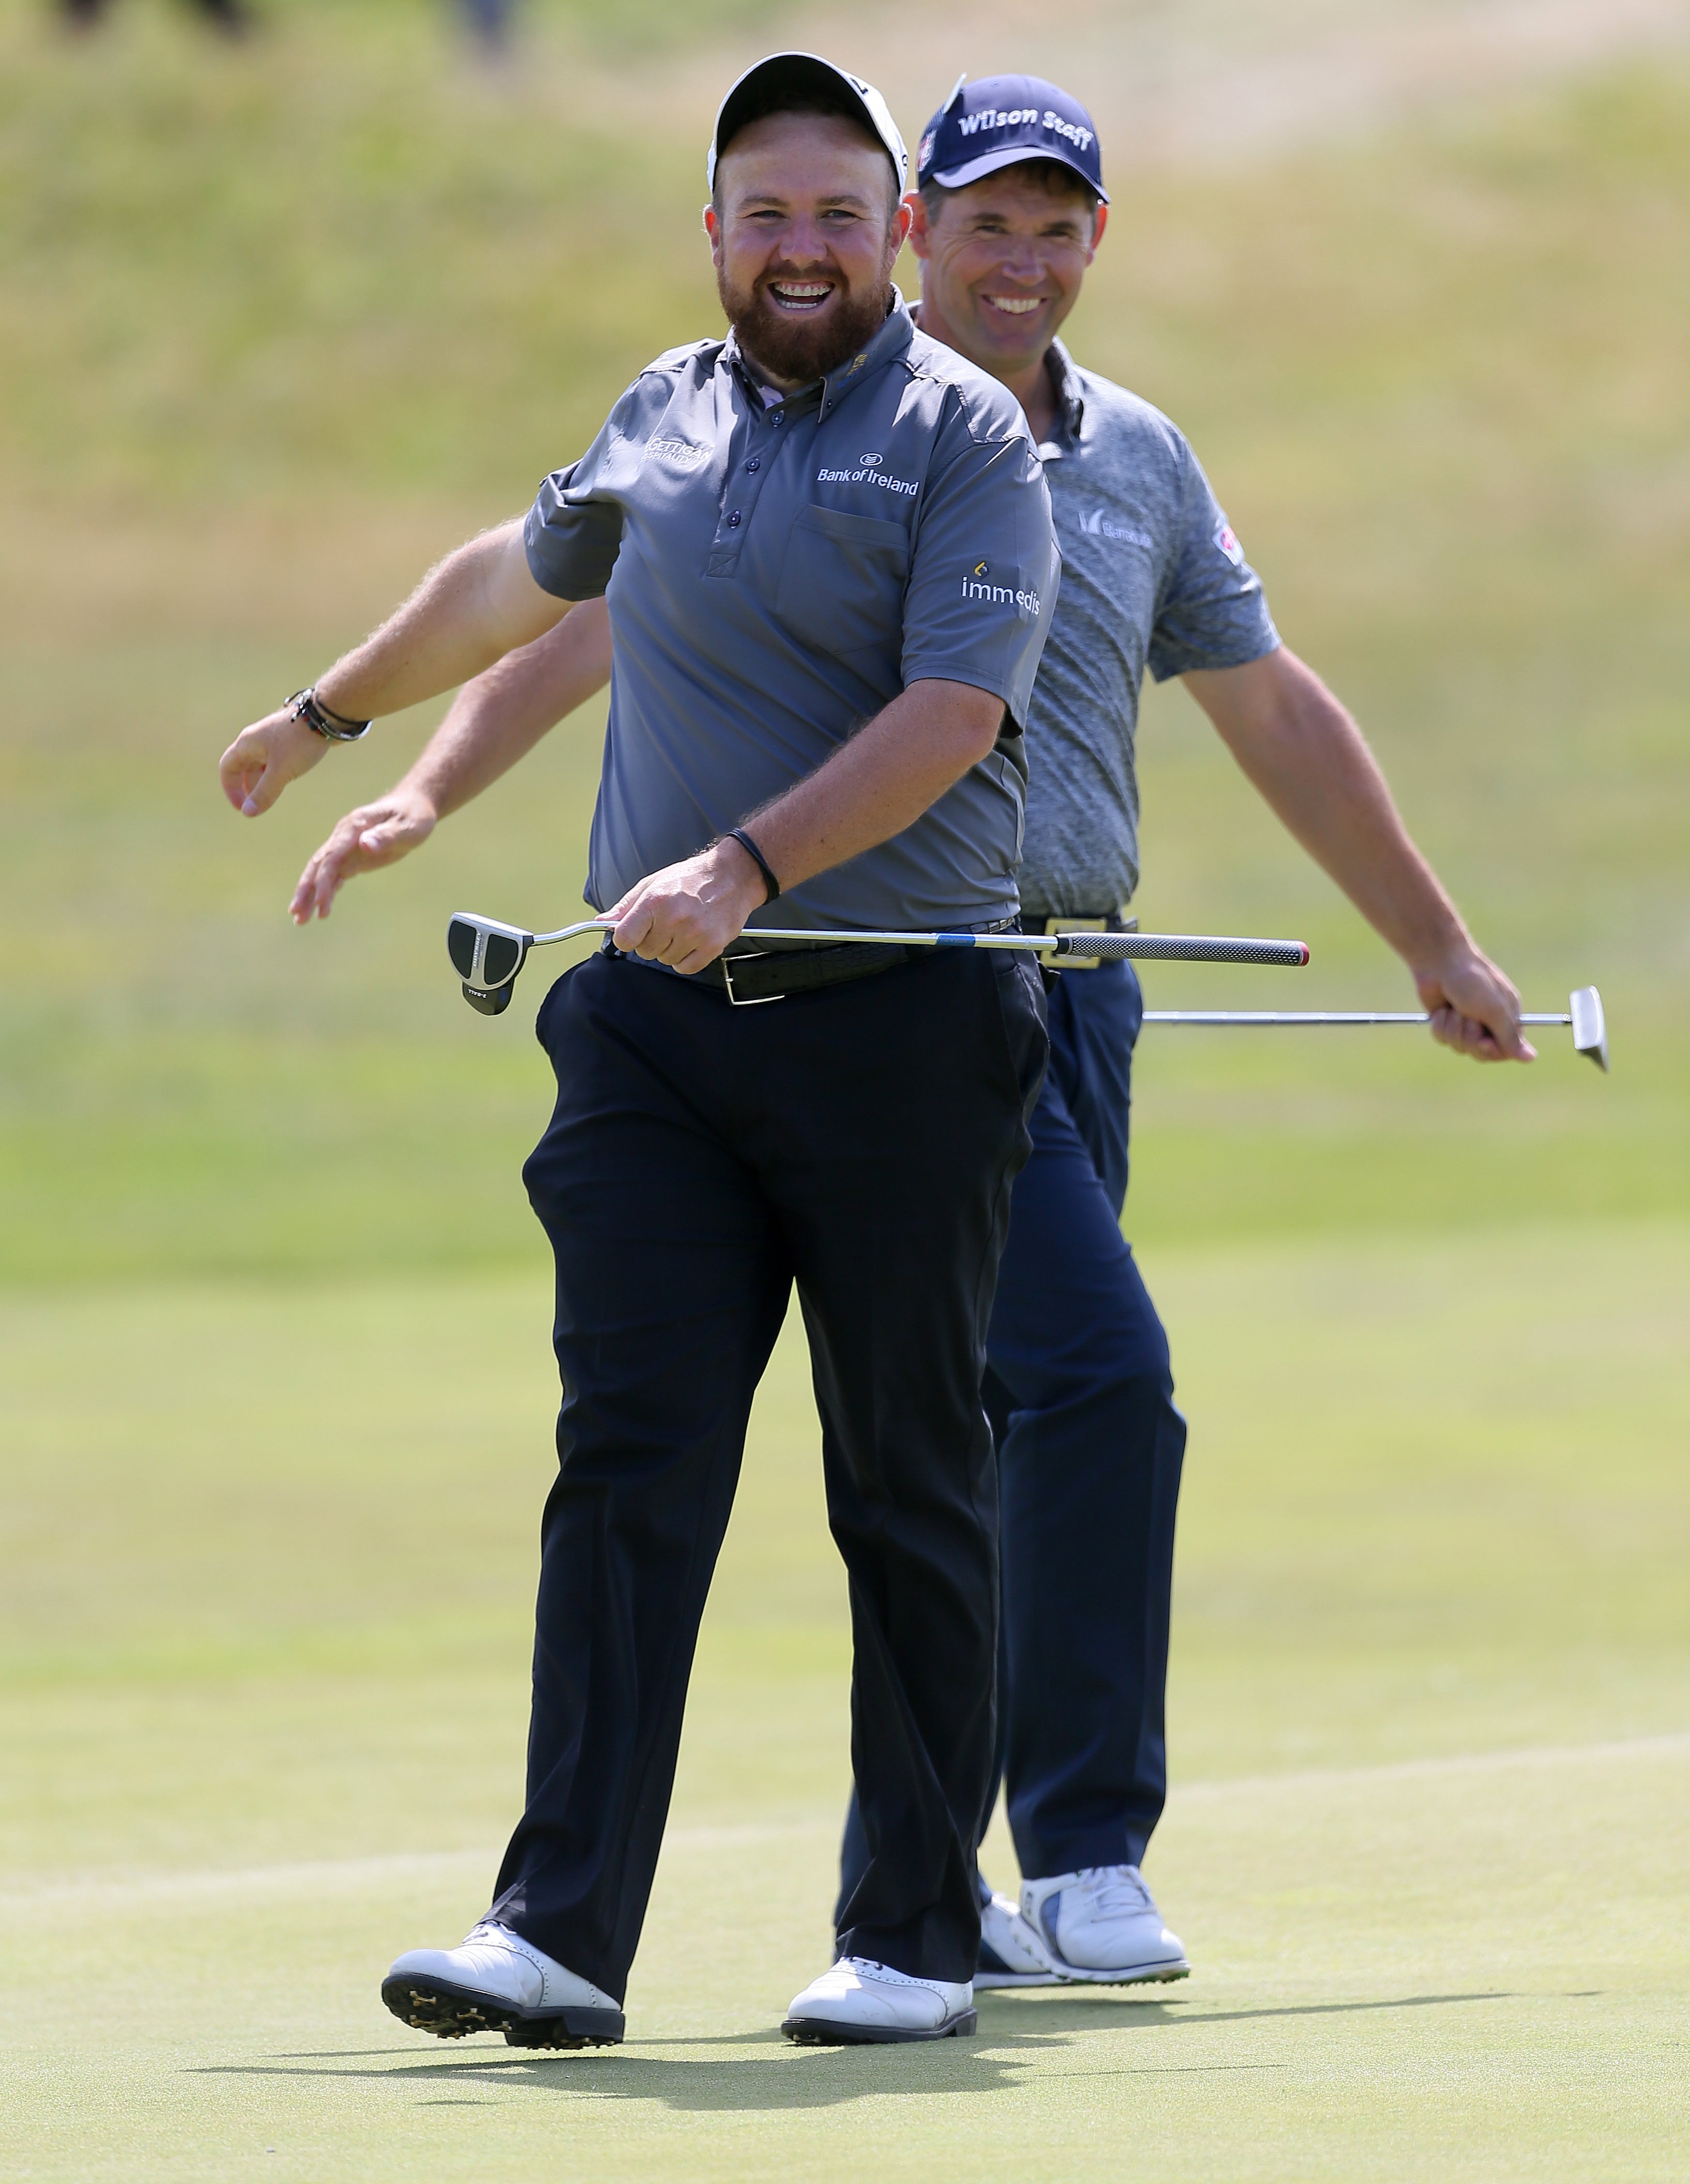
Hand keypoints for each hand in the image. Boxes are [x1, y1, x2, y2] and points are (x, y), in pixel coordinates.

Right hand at [219, 708, 329, 815]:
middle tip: (258, 807)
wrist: (326, 717)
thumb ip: (264, 792)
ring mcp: (272, 740)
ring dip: (263, 782)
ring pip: (261, 765)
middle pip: (244, 768)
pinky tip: (286, 781)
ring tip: (272, 798)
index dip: (230, 789)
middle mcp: (256, 740)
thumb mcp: (280, 771)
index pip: (227, 768)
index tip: (241, 807)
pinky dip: (276, 774)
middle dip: (248, 788)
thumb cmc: (299, 742)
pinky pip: (275, 760)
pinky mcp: (288, 741)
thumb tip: (247, 812)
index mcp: (247, 743)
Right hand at [290, 785, 439, 924]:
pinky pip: (333, 875)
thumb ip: (386, 836)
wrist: (413, 805)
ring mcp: (346, 847)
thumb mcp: (408, 827)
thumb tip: (364, 845)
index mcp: (354, 827)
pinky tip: (317, 910)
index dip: (324, 881)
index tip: (321, 904)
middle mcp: (343, 836)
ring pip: (321, 872)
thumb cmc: (414, 816)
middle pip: (318, 865)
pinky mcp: (352, 857)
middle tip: (297, 916)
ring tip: (300, 920)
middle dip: (306, 891)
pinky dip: (325, 891)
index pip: (332, 856)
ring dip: (310, 894)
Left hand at [606, 838, 769, 973]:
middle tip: (666, 924)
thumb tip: (602, 921)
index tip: (633, 933)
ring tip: (683, 928)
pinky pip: (685, 968)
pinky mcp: (712, 945)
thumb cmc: (690, 878)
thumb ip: (626, 906)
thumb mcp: (652, 884)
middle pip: (645, 951)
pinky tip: (692, 941)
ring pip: (665, 960)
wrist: (733, 876)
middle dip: (651, 941)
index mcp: (654, 901)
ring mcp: (694, 934)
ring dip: (670, 949)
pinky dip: (685, 959)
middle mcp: (673, 919)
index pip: (624, 938)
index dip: (626, 938)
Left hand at [1413, 944, 1534, 1061]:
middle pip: (1480, 1053)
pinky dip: (1440, 1024)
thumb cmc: (1473, 981)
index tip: (1484, 1041)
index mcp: (1508, 1019)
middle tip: (1468, 1017)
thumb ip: (1510, 1037)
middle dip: (1470, 1036)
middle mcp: (1488, 1023)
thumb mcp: (1495, 1010)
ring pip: (1459, 1046)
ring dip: (1454, 1027)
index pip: (1506, 1051)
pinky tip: (1442, 1009)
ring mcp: (1466, 1024)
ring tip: (1455, 1008)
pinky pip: (1442, 1038)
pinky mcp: (1446, 1022)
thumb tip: (1531, 1058)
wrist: (1439, 963)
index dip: (1492, 1051)